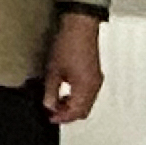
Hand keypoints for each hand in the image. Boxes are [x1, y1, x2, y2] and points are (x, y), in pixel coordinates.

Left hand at [41, 10, 105, 124]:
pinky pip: (88, 93)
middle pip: (83, 110)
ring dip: (72, 106)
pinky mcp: (94, 73)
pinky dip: (77, 97)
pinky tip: (65, 91)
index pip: (76, 112)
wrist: (79, 26)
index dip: (62, 118)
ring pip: (87, 102)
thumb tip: (49, 105)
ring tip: (56, 101)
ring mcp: (96, 79)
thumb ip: (50, 91)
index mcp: (86, 87)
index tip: (50, 117)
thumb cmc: (68, 44)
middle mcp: (94, 85)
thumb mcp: (53, 71)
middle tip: (53, 111)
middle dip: (68, 114)